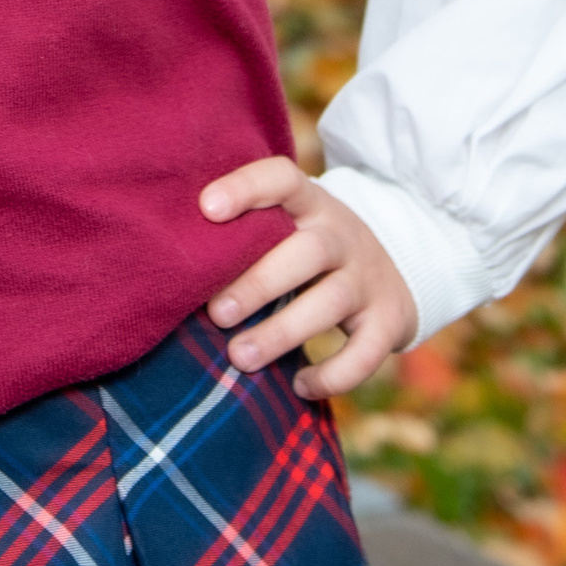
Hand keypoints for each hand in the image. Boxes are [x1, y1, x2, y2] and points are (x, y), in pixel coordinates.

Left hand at [200, 155, 416, 402]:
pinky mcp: (389, 320)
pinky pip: (367, 351)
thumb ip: (244, 235)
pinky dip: (335, 374)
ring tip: (239, 358)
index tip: (207, 208)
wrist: (396, 266)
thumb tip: (168, 268)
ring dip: (283, 332)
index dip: (247, 188)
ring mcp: (369, 277)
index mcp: (310, 203)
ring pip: (333, 300)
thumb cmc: (306, 249)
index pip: (283, 178)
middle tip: (215, 314)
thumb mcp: (287, 226)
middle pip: (308, 250)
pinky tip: (299, 386)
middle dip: (258, 283)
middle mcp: (343, 235)